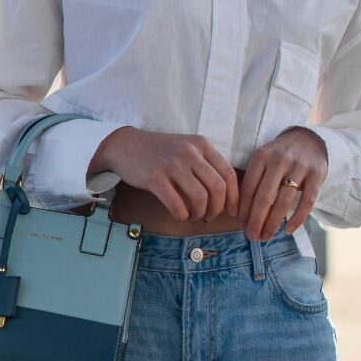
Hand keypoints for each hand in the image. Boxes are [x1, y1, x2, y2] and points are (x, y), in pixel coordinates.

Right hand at [90, 127, 239, 223]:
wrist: (125, 145)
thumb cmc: (160, 151)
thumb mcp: (187, 147)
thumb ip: (206, 163)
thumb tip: (227, 194)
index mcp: (201, 144)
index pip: (228, 174)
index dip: (234, 197)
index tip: (233, 211)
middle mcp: (190, 152)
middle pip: (217, 188)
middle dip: (218, 209)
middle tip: (210, 216)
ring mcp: (172, 164)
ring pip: (200, 198)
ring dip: (200, 214)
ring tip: (195, 216)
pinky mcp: (155, 178)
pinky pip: (177, 205)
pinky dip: (183, 215)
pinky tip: (181, 215)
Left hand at [238, 127, 326, 241]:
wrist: (309, 139)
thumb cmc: (279, 155)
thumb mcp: (263, 158)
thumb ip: (252, 179)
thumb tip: (238, 213)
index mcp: (262, 156)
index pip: (248, 187)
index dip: (243, 209)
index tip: (240, 224)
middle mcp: (279, 160)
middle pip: (264, 197)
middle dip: (255, 220)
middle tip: (251, 236)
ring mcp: (299, 167)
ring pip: (283, 202)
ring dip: (272, 223)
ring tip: (265, 236)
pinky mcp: (317, 175)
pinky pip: (307, 202)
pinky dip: (297, 219)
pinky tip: (288, 230)